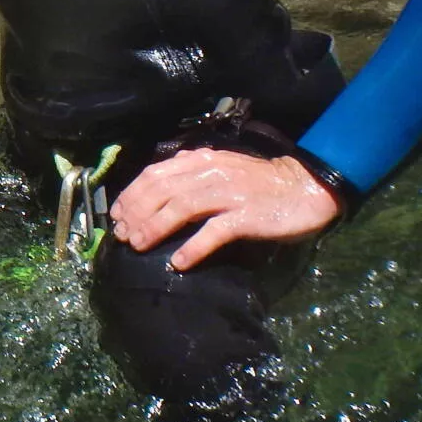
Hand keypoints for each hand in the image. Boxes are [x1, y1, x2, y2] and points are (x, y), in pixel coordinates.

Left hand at [109, 149, 341, 270]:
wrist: (305, 187)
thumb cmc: (260, 181)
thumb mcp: (222, 167)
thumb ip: (192, 171)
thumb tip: (161, 181)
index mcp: (201, 160)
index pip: (156, 173)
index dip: (132, 193)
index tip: (117, 214)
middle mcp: (210, 172)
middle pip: (162, 191)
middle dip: (137, 213)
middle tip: (122, 235)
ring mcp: (228, 193)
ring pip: (181, 208)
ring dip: (155, 228)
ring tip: (138, 246)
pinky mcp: (245, 216)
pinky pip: (214, 231)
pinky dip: (194, 246)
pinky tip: (179, 261)